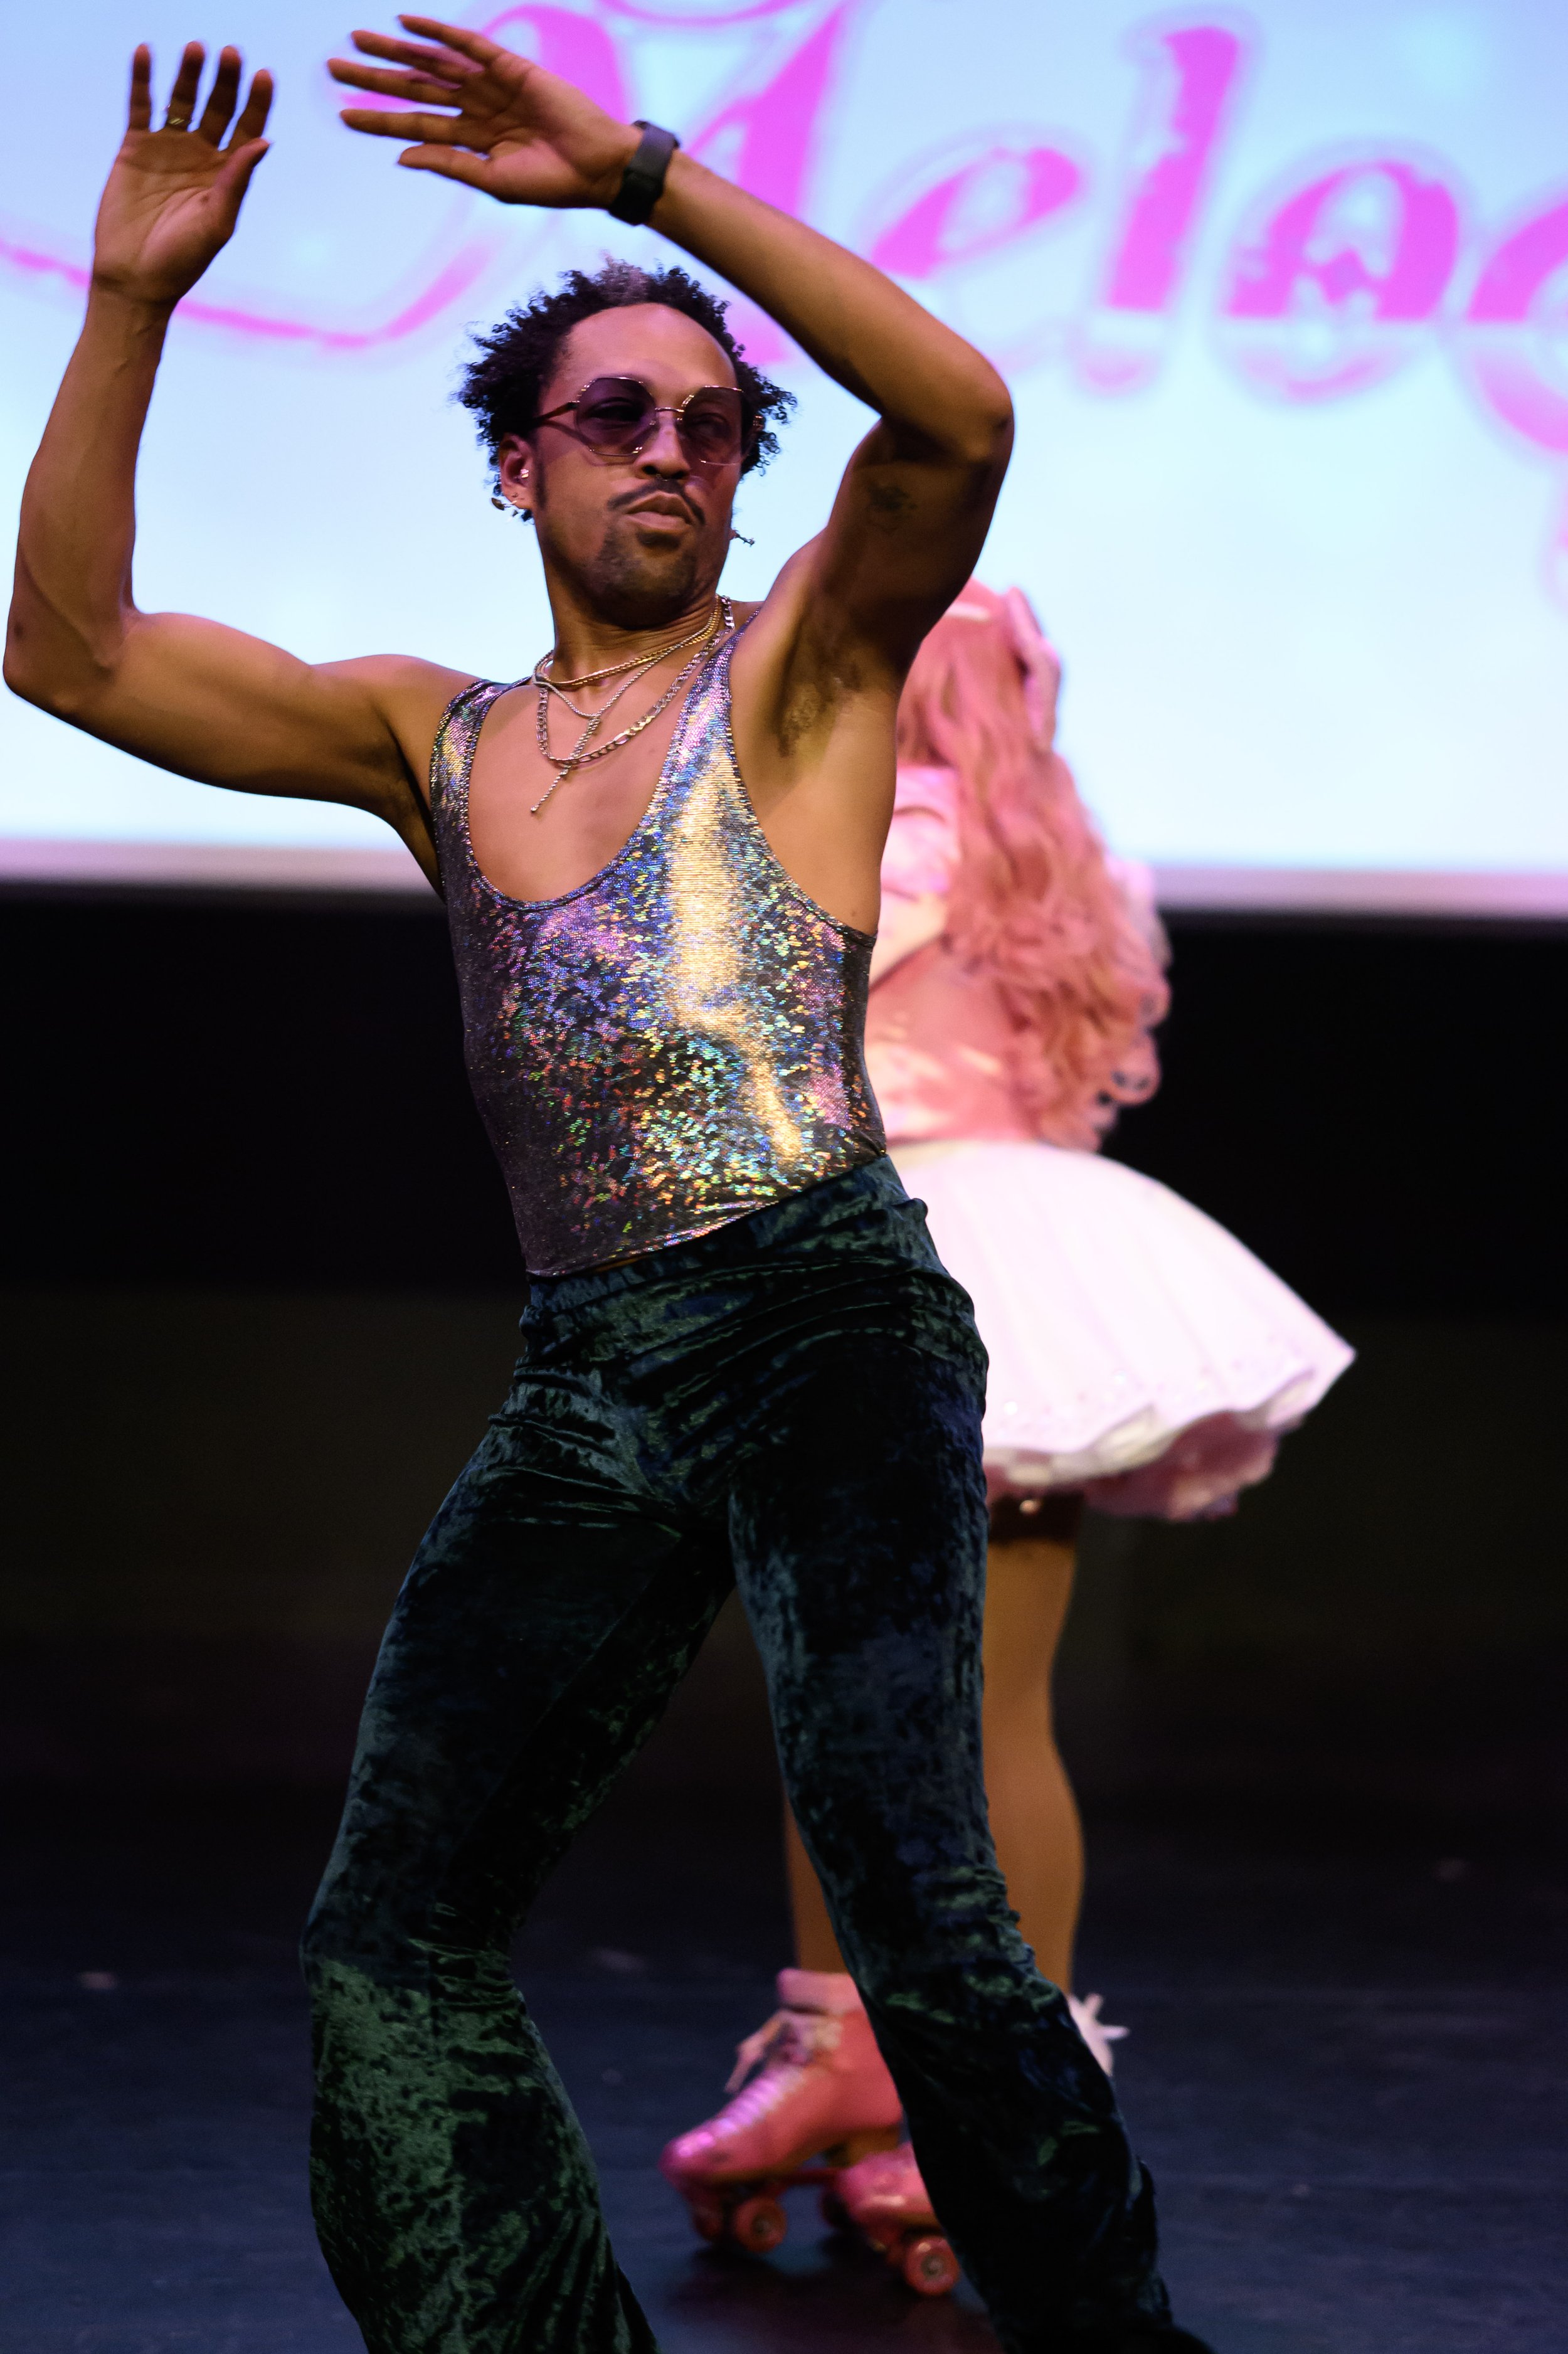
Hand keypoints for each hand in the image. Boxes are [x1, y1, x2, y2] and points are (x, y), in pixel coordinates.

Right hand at [92, 44, 272, 309]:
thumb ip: (237, 182)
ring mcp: (168, 149)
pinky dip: (143, 79)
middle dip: (226, 80)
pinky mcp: (135, 147)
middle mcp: (201, 156)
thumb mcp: (216, 223)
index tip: (264, 75)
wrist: (134, 278)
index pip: (248, 130)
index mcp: (227, 176)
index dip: (257, 103)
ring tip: (196, 48)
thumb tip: (263, 142)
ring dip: (189, 73)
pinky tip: (147, 52)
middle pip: (218, 107)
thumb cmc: (181, 261)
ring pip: (181, 100)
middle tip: (232, 52)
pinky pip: (141, 105)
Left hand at [329, 16, 636, 206]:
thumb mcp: (493, 181)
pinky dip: (437, 35)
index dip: (378, 120)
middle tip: (334, 68)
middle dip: (375, 79)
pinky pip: (466, 46)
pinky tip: (407, 25)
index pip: (414, 125)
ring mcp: (490, 86)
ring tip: (358, 41)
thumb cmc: (552, 183)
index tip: (342, 114)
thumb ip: (449, 165)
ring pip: (432, 65)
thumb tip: (401, 157)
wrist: (596, 168)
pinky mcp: (509, 67)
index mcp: (470, 141)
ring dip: (396, 52)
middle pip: (414, 89)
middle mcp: (474, 109)